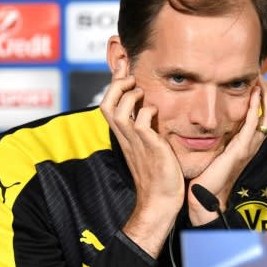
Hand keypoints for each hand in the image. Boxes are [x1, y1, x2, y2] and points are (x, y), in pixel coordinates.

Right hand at [99, 65, 184, 257]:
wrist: (161, 200)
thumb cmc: (159, 174)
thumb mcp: (149, 146)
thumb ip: (147, 128)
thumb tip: (150, 110)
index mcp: (124, 135)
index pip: (110, 104)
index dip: (114, 83)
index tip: (122, 66)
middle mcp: (125, 137)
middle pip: (106, 104)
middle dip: (116, 85)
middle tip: (131, 78)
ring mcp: (135, 142)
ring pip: (117, 110)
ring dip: (129, 95)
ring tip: (142, 92)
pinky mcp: (148, 147)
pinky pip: (141, 122)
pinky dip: (147, 111)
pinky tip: (156, 111)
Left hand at [187, 76, 266, 225]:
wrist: (205, 194)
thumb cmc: (208, 171)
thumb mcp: (218, 145)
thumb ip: (222, 131)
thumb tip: (213, 114)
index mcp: (251, 140)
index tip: (258, 77)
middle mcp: (254, 142)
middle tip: (261, 73)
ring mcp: (250, 146)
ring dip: (266, 94)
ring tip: (259, 79)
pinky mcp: (240, 150)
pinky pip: (253, 125)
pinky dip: (255, 107)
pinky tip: (252, 93)